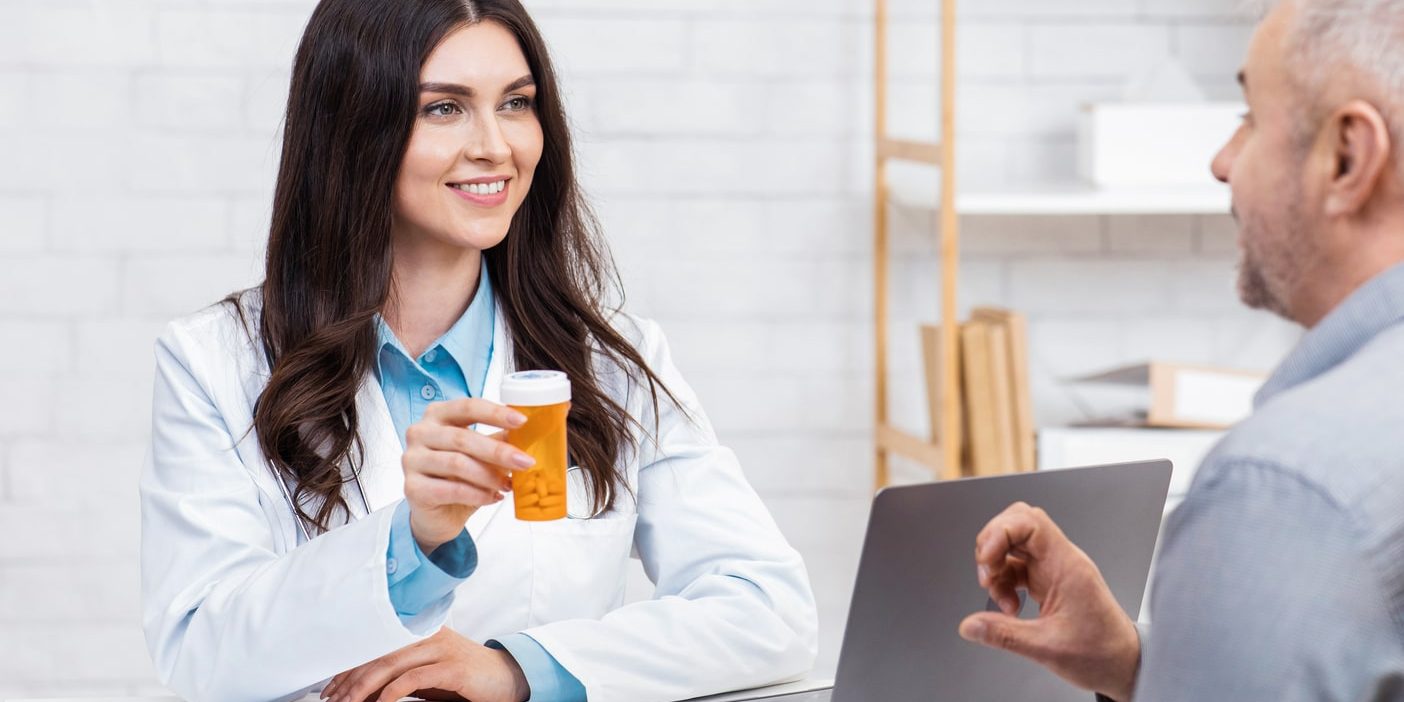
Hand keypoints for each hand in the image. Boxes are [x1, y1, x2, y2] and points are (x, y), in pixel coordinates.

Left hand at [320, 627, 528, 701]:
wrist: (508, 679)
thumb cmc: (465, 679)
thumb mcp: (428, 675)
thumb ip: (400, 675)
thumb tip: (363, 690)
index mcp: (421, 631)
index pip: (376, 645)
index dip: (350, 666)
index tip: (331, 688)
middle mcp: (430, 635)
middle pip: (379, 653)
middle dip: (351, 679)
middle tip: (333, 699)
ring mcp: (442, 649)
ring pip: (392, 663)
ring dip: (364, 687)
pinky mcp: (454, 668)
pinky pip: (415, 677)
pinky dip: (392, 692)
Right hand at [402, 399, 534, 552]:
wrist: (437, 514)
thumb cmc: (459, 477)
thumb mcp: (482, 454)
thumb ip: (501, 438)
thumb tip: (536, 426)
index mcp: (438, 415)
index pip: (467, 406)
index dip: (495, 413)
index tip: (522, 421)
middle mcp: (420, 432)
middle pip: (463, 437)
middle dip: (499, 451)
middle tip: (525, 462)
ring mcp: (412, 460)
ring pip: (457, 463)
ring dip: (489, 476)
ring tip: (508, 485)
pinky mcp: (412, 487)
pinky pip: (450, 489)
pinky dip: (477, 494)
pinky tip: (492, 497)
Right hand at [957, 502, 1141, 701]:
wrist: (1124, 665)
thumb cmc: (1101, 653)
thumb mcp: (1046, 648)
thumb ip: (1004, 634)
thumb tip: (970, 626)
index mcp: (1066, 566)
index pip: (1029, 522)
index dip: (1000, 532)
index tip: (986, 559)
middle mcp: (1060, 560)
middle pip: (1017, 525)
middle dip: (993, 545)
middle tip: (987, 576)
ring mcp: (1054, 568)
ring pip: (1014, 546)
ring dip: (997, 568)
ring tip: (1001, 601)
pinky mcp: (1049, 580)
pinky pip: (1017, 566)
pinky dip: (1005, 581)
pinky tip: (1009, 606)